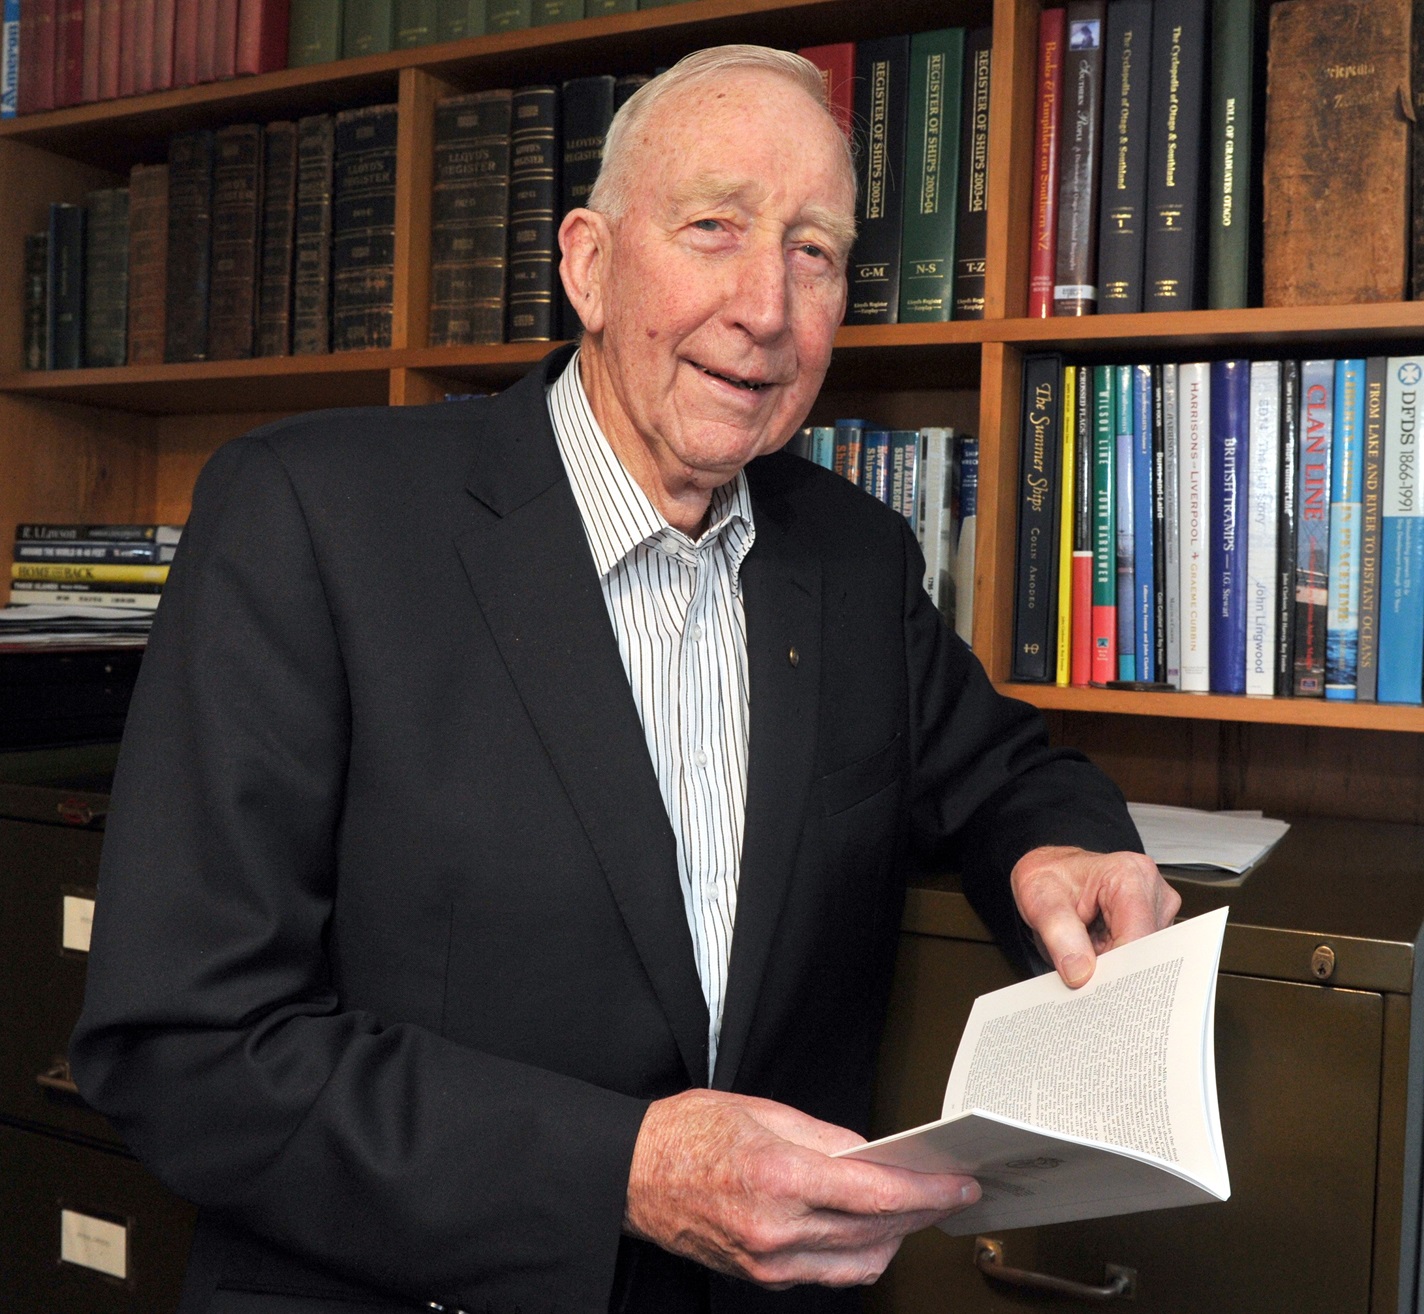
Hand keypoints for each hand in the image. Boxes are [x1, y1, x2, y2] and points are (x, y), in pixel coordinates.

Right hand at [623, 1088, 979, 1287]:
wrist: (632, 1175)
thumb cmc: (686, 1134)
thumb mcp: (760, 1110)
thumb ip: (825, 1137)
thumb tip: (871, 1155)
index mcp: (777, 1175)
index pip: (874, 1192)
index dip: (925, 1190)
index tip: (956, 1185)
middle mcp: (776, 1228)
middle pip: (875, 1230)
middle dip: (920, 1211)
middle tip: (945, 1191)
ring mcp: (769, 1262)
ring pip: (859, 1262)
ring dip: (895, 1236)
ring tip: (913, 1209)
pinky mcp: (761, 1277)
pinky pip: (829, 1274)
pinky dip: (859, 1253)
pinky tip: (870, 1230)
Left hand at [1011, 845, 1180, 987]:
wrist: (1049, 876)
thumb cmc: (1048, 880)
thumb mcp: (1041, 901)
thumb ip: (1060, 935)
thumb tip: (1081, 973)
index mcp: (1130, 875)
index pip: (1137, 937)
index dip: (1116, 969)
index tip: (1094, 988)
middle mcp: (1152, 891)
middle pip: (1146, 953)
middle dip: (1115, 972)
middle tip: (1082, 979)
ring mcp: (1157, 912)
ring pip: (1145, 961)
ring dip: (1114, 969)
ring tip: (1084, 957)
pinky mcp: (1153, 928)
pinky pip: (1140, 960)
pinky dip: (1116, 967)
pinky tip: (1096, 957)